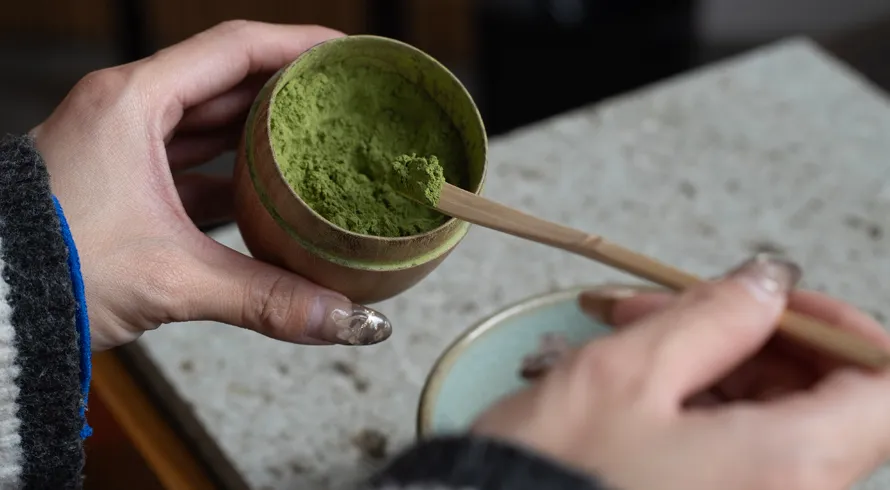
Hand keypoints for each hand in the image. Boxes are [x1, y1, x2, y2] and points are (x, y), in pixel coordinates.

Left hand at [32, 21, 391, 349]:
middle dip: (287, 88)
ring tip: (316, 141)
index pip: (233, 48)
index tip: (344, 54)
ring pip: (207, 123)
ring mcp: (119, 146)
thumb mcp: (171, 279)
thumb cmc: (50, 271)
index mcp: (132, 103)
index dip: (297, 44)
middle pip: (225, 80)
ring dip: (260, 131)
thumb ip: (267, 297)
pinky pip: (189, 163)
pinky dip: (230, 174)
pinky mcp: (119, 182)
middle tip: (341, 99)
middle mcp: (125, 112)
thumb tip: (345, 318)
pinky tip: (266, 194)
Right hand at [473, 255, 889, 489]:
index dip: (843, 328)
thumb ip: (714, 317)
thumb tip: (769, 282)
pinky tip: (638, 379)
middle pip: (823, 396)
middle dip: (752, 335)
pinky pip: (737, 448)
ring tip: (635, 334)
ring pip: (772, 418)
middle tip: (674, 308)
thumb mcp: (626, 375)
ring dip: (714, 362)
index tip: (782, 300)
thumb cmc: (551, 481)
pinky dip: (698, 401)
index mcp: (789, 466)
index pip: (884, 384)